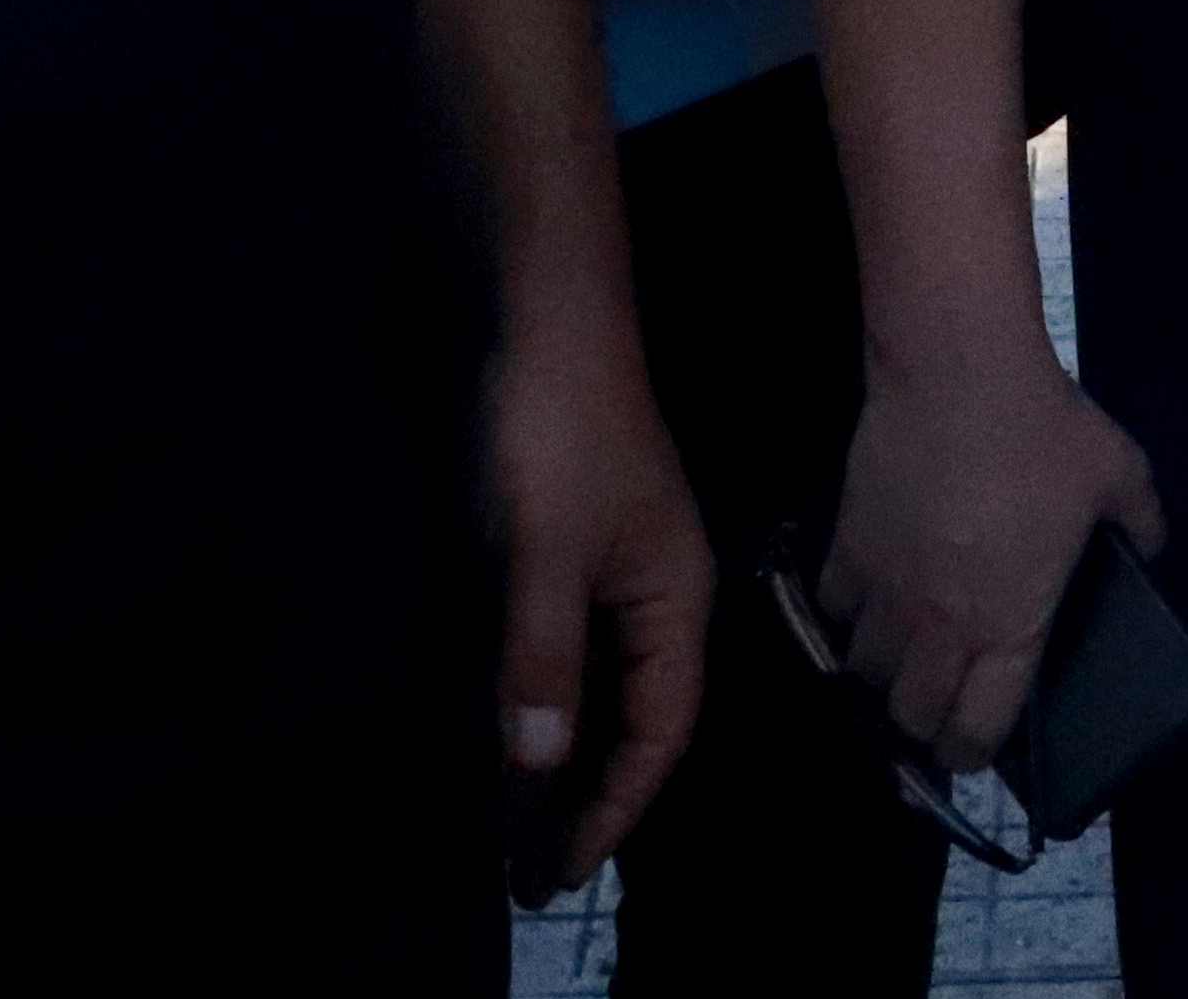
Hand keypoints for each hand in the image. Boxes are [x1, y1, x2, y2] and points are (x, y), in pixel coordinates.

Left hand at [485, 314, 712, 881]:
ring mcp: (621, 570)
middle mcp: (660, 594)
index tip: (565, 869)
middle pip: (639, 717)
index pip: (660, 730)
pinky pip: (573, 650)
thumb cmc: (555, 432)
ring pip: (604, 686)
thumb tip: (538, 767)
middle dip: (593, 794)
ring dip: (568, 752)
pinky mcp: (580, 549)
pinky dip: (548, 699)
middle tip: (535, 866)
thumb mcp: (542, 551)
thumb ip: (542, 658)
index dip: (616, 804)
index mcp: (675, 600)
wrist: (546, 319)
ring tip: (521, 822)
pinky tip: (511, 727)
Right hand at [823, 353, 1162, 770]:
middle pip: (911, 716)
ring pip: (862, 671)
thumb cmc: (1044, 431)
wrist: (959, 372)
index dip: (974, 753)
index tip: (977, 746)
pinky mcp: (848, 547)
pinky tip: (863, 599)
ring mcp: (887, 590)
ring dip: (879, 674)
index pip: (978, 729)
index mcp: (1010, 625)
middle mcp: (941, 625)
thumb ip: (1143, 523)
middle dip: (923, 724)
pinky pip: (832, 609)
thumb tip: (1155, 545)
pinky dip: (844, 616)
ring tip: (897, 656)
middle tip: (937, 702)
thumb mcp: (1119, 475)